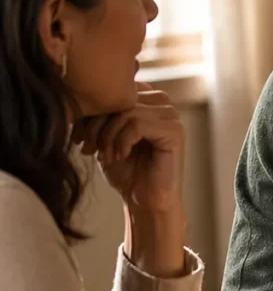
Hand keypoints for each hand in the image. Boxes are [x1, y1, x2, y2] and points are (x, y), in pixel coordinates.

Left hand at [72, 87, 186, 276]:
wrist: (145, 201)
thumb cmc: (127, 171)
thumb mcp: (105, 136)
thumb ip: (100, 113)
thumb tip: (81, 95)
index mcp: (147, 98)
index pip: (114, 89)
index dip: (93, 111)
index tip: (81, 137)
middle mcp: (162, 102)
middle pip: (119, 98)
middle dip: (96, 124)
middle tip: (88, 148)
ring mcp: (171, 116)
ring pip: (126, 111)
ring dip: (107, 136)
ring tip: (105, 156)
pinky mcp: (174, 131)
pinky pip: (137, 124)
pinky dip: (121, 142)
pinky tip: (120, 157)